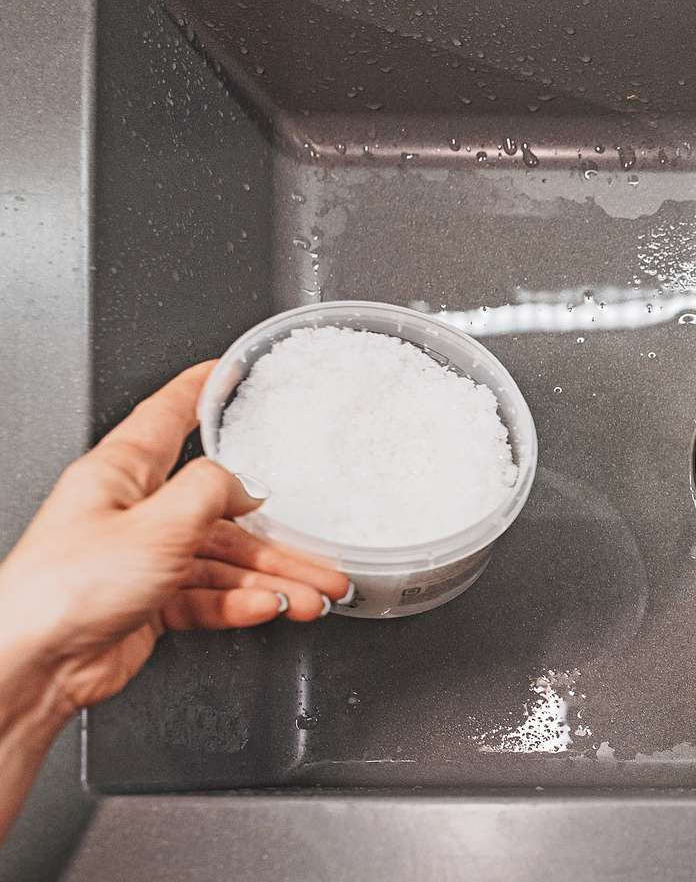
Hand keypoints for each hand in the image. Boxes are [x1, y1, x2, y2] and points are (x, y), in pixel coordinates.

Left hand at [0, 361, 350, 714]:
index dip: (200, 390)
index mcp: (120, 473)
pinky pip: (210, 595)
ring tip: (311, 597)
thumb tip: (244, 486)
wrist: (33, 665)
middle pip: (220, 511)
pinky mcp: (150, 601)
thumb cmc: (64, 589)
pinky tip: (267, 608)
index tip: (229, 371)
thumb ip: (210, 492)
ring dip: (272, 580)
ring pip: (223, 561)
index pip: (166, 416)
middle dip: (277, 537)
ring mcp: (143, 558)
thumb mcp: (155, 523)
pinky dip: (242, 604)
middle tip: (321, 554)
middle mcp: (133, 511)